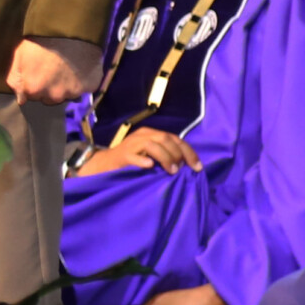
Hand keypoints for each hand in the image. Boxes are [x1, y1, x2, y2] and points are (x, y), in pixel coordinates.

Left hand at [7, 35, 101, 105]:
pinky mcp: (90, 87)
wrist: (69, 29)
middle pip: (49, 98)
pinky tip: (80, 67)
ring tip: (67, 68)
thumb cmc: (40, 41)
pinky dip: (82, 81)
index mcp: (34, 90)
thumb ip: (15, 79)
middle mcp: (54, 96)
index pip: (31, 96)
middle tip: (53, 69)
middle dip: (49, 88)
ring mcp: (73, 93)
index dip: (34, 84)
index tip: (38, 71)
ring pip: (67, 95)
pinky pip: (85, 88)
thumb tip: (21, 99)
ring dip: (66, 86)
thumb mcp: (19, 56)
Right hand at [73, 126, 201, 178]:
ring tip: (171, 171)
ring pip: (153, 145)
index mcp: (151, 134)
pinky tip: (149, 166)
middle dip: (178, 155)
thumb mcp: (151, 154)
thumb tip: (187, 164)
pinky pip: (134, 156)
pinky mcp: (122, 155)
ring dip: (166, 158)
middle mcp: (143, 135)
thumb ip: (166, 154)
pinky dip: (142, 161)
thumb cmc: (133, 162)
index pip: (175, 138)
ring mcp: (131, 144)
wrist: (106, 165)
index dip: (189, 152)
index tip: (198, 167)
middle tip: (180, 170)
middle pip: (166, 139)